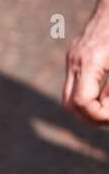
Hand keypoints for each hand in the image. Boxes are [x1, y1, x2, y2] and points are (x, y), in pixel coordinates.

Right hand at [63, 10, 108, 124]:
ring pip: (70, 97)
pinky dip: (90, 96)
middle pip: (70, 104)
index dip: (100, 115)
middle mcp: (76, 61)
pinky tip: (108, 96)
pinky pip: (77, 84)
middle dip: (91, 117)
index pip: (82, 102)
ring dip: (89, 109)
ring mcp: (74, 58)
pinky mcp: (78, 55)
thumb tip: (107, 108)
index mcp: (89, 62)